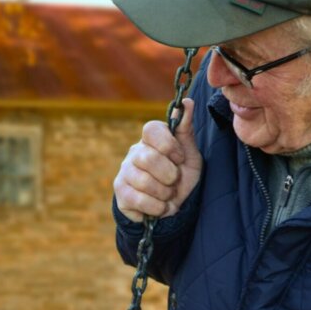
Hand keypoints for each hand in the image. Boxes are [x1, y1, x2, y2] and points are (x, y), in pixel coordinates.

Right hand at [114, 98, 201, 222]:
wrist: (173, 206)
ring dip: (165, 193)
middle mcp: (134, 152)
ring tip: (168, 195)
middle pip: (148, 158)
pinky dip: (157, 207)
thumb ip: (186, 129)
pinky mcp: (120, 193)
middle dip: (169, 175)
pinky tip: (160, 206)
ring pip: (143, 181)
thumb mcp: (190, 154)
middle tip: (174, 181)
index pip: (151, 129)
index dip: (168, 145)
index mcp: (151, 139)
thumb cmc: (181, 175)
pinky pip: (138, 200)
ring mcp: (124, 172)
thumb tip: (187, 102)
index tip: (180, 158)